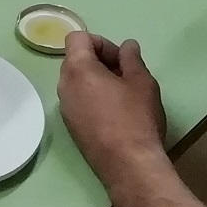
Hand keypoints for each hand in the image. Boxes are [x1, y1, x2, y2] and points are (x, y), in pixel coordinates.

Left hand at [59, 34, 167, 188]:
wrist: (129, 167)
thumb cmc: (136, 119)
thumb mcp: (142, 82)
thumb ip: (131, 58)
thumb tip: (127, 46)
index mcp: (77, 70)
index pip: (78, 38)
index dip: (101, 42)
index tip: (121, 60)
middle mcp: (64, 87)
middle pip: (75, 59)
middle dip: (99, 60)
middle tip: (125, 75)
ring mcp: (65, 110)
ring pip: (76, 82)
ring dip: (96, 80)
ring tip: (122, 94)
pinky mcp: (70, 128)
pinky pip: (77, 101)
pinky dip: (92, 98)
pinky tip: (114, 113)